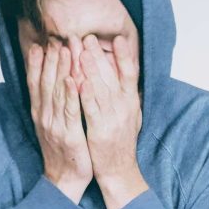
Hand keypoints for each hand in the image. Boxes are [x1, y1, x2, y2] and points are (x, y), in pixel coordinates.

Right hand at [27, 40, 92, 203]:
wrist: (64, 179)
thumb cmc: (63, 152)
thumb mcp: (53, 126)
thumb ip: (52, 105)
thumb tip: (53, 84)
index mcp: (40, 113)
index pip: (36, 83)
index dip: (37, 63)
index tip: (40, 43)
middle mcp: (44, 116)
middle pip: (45, 82)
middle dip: (50, 59)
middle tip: (55, 38)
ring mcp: (55, 125)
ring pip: (57, 92)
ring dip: (60, 69)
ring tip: (65, 49)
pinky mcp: (69, 134)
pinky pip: (70, 111)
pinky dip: (69, 94)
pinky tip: (72, 79)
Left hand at [80, 34, 147, 208]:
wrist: (119, 171)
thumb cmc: (121, 143)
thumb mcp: (131, 116)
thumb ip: (127, 97)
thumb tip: (127, 76)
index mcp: (132, 103)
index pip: (131, 74)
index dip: (124, 56)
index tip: (118, 38)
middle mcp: (125, 108)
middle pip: (112, 76)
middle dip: (99, 55)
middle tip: (87, 37)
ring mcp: (113, 119)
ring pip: (101, 89)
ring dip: (90, 69)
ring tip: (80, 50)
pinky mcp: (100, 130)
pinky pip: (91, 109)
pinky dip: (85, 94)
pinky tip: (77, 80)